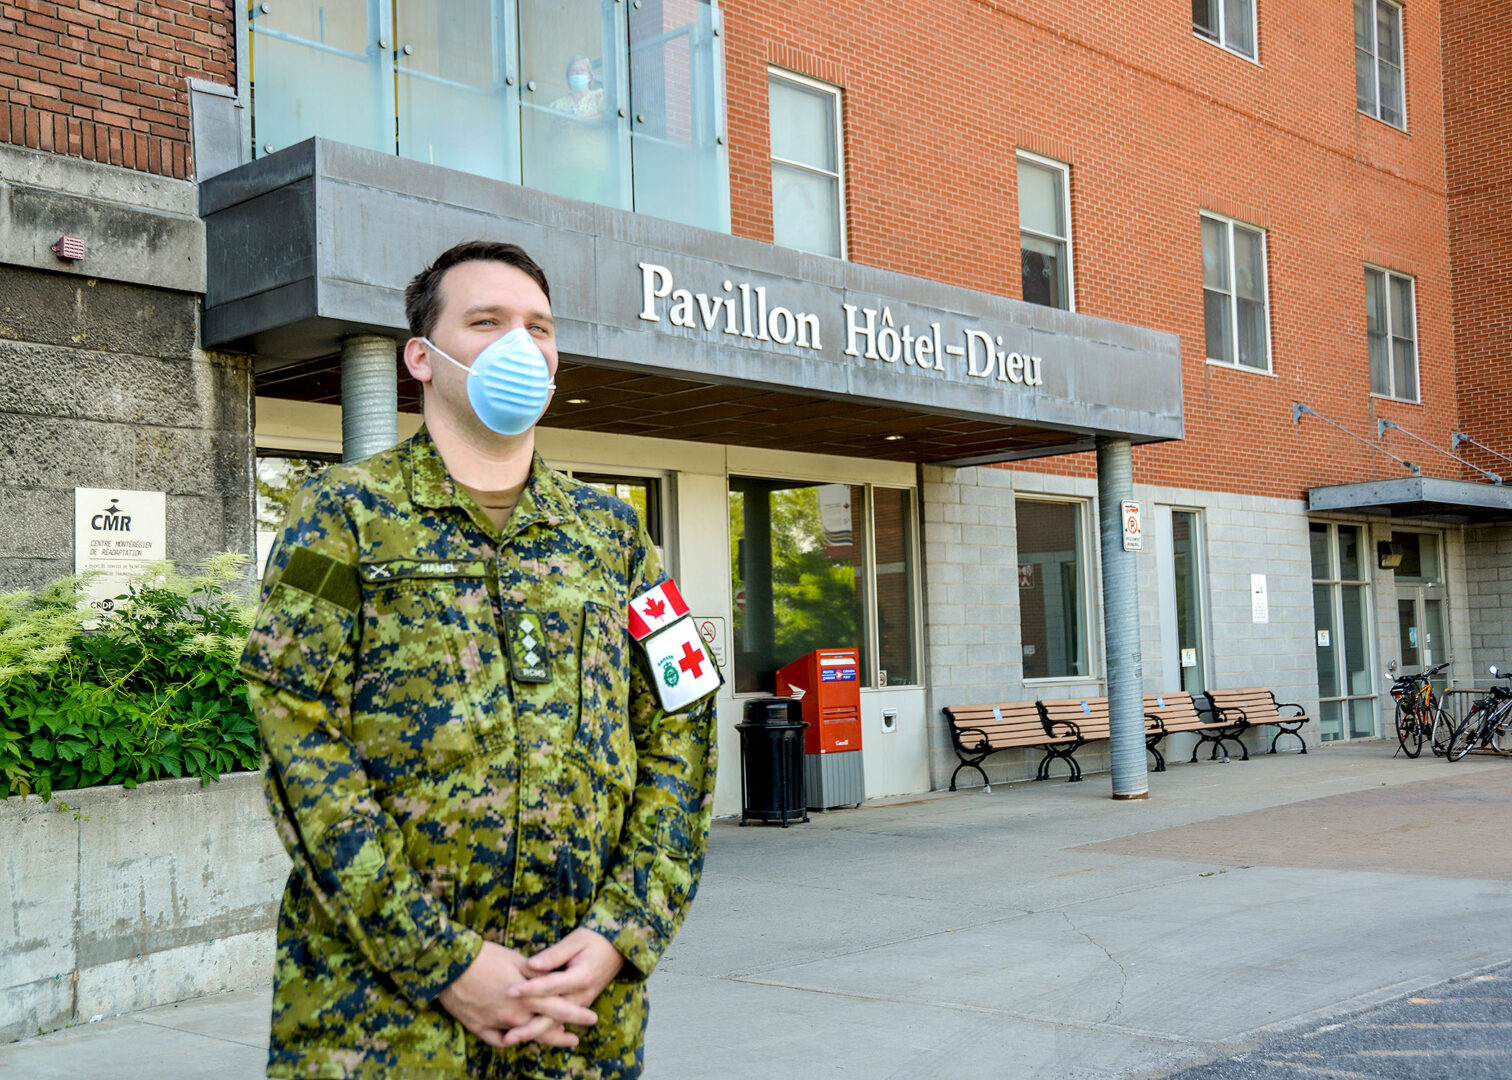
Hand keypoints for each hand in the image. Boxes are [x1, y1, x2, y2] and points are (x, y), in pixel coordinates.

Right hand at [438, 940, 598, 1049]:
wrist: (450, 965)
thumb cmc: (484, 956)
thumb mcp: (514, 958)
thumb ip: (535, 972)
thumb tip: (552, 977)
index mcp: (526, 995)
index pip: (558, 1007)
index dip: (576, 1014)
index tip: (592, 1018)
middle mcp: (514, 1013)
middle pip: (544, 1028)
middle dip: (562, 1035)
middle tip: (576, 1040)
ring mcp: (496, 1023)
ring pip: (524, 1036)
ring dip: (539, 1038)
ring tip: (553, 1040)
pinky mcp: (478, 1027)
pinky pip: (498, 1041)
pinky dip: (511, 1040)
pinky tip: (519, 1039)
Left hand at [501, 928, 626, 1046]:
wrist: (617, 950)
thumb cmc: (594, 940)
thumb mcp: (575, 940)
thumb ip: (553, 954)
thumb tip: (531, 964)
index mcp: (581, 977)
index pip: (550, 986)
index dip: (529, 989)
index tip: (509, 991)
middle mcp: (582, 995)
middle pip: (552, 1016)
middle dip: (529, 1028)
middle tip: (507, 1037)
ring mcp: (581, 1003)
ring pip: (555, 1023)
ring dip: (533, 1032)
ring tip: (510, 1040)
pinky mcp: (578, 1005)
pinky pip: (559, 1020)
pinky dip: (542, 1028)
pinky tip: (525, 1034)